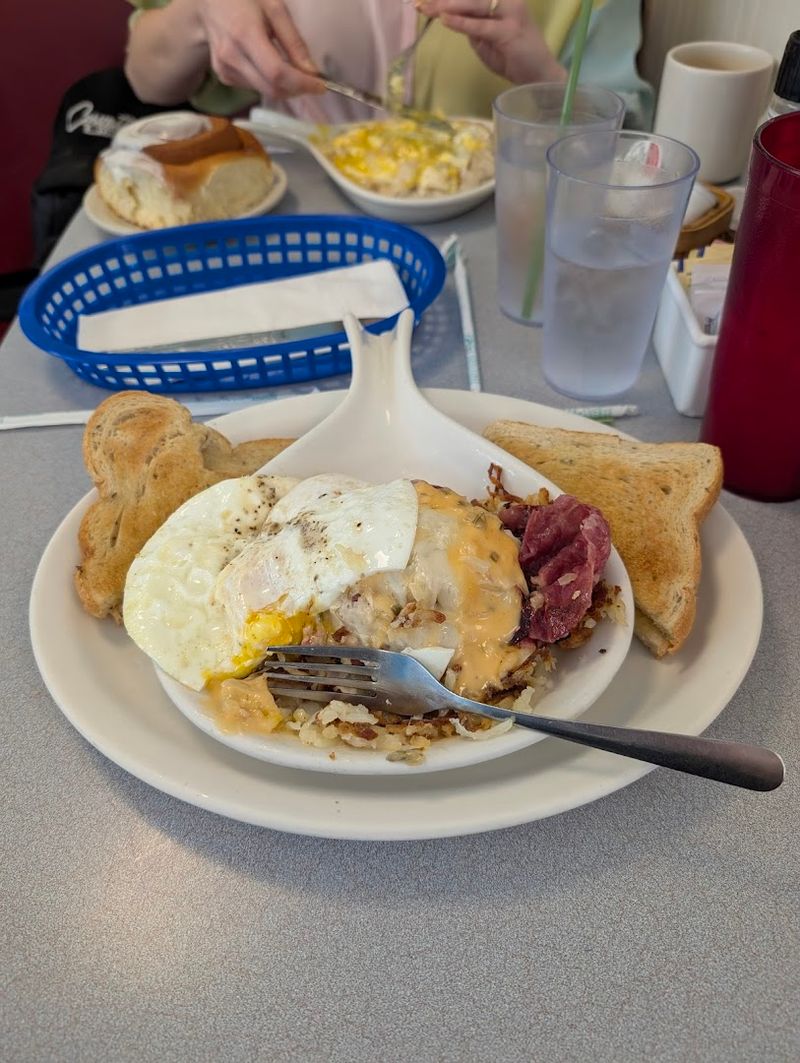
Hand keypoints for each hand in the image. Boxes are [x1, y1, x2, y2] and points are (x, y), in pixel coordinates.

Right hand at [192, 0, 324, 98]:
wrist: (209, 1)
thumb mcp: (275, 8)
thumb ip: (293, 41)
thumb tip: (311, 71)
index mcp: (245, 35)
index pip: (277, 73)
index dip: (302, 84)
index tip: (321, 86)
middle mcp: (231, 57)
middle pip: (272, 88)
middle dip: (296, 89)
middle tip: (311, 81)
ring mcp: (224, 69)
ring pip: (264, 91)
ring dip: (284, 87)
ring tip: (291, 69)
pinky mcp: (223, 76)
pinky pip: (254, 87)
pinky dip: (268, 82)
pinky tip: (268, 64)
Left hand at [417, 0, 565, 84]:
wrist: (539, 76)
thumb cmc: (513, 58)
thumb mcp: (486, 39)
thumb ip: (472, 26)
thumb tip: (451, 17)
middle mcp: (508, 0)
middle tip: (420, 3)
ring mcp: (511, 13)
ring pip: (475, 4)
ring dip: (448, 5)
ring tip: (428, 8)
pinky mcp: (510, 31)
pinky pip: (481, 25)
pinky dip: (462, 22)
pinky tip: (445, 19)